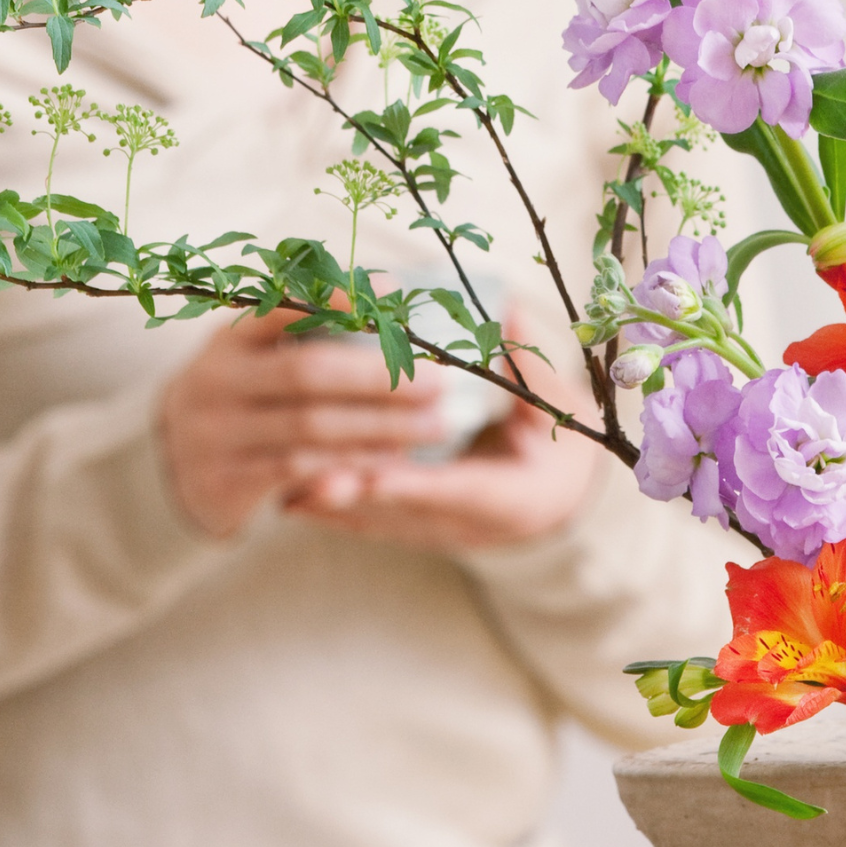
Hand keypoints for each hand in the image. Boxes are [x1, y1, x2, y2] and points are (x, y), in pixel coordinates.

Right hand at [158, 310, 446, 538]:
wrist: (171, 468)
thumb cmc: (244, 400)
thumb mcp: (256, 357)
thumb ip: (309, 330)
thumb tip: (390, 288)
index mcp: (229, 338)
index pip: (282, 307)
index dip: (338, 298)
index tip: (395, 293)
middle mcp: (216, 381)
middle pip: (308, 372)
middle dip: (379, 377)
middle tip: (437, 383)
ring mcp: (215, 433)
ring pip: (310, 427)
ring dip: (380, 428)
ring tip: (434, 427)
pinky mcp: (223, 481)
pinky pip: (297, 472)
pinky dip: (350, 466)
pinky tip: (392, 464)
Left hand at [287, 332, 603, 551]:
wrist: (559, 502)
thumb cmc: (557, 448)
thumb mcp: (557, 413)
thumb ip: (530, 371)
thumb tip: (505, 312)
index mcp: (513, 497)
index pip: (459, 491)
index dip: (416, 484)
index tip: (377, 475)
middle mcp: (469, 526)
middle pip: (407, 516)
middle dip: (358, 499)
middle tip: (313, 484)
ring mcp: (438, 533)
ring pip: (380, 524)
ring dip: (335, 508)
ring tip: (287, 492)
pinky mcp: (415, 531)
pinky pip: (369, 525)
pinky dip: (333, 512)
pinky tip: (290, 500)